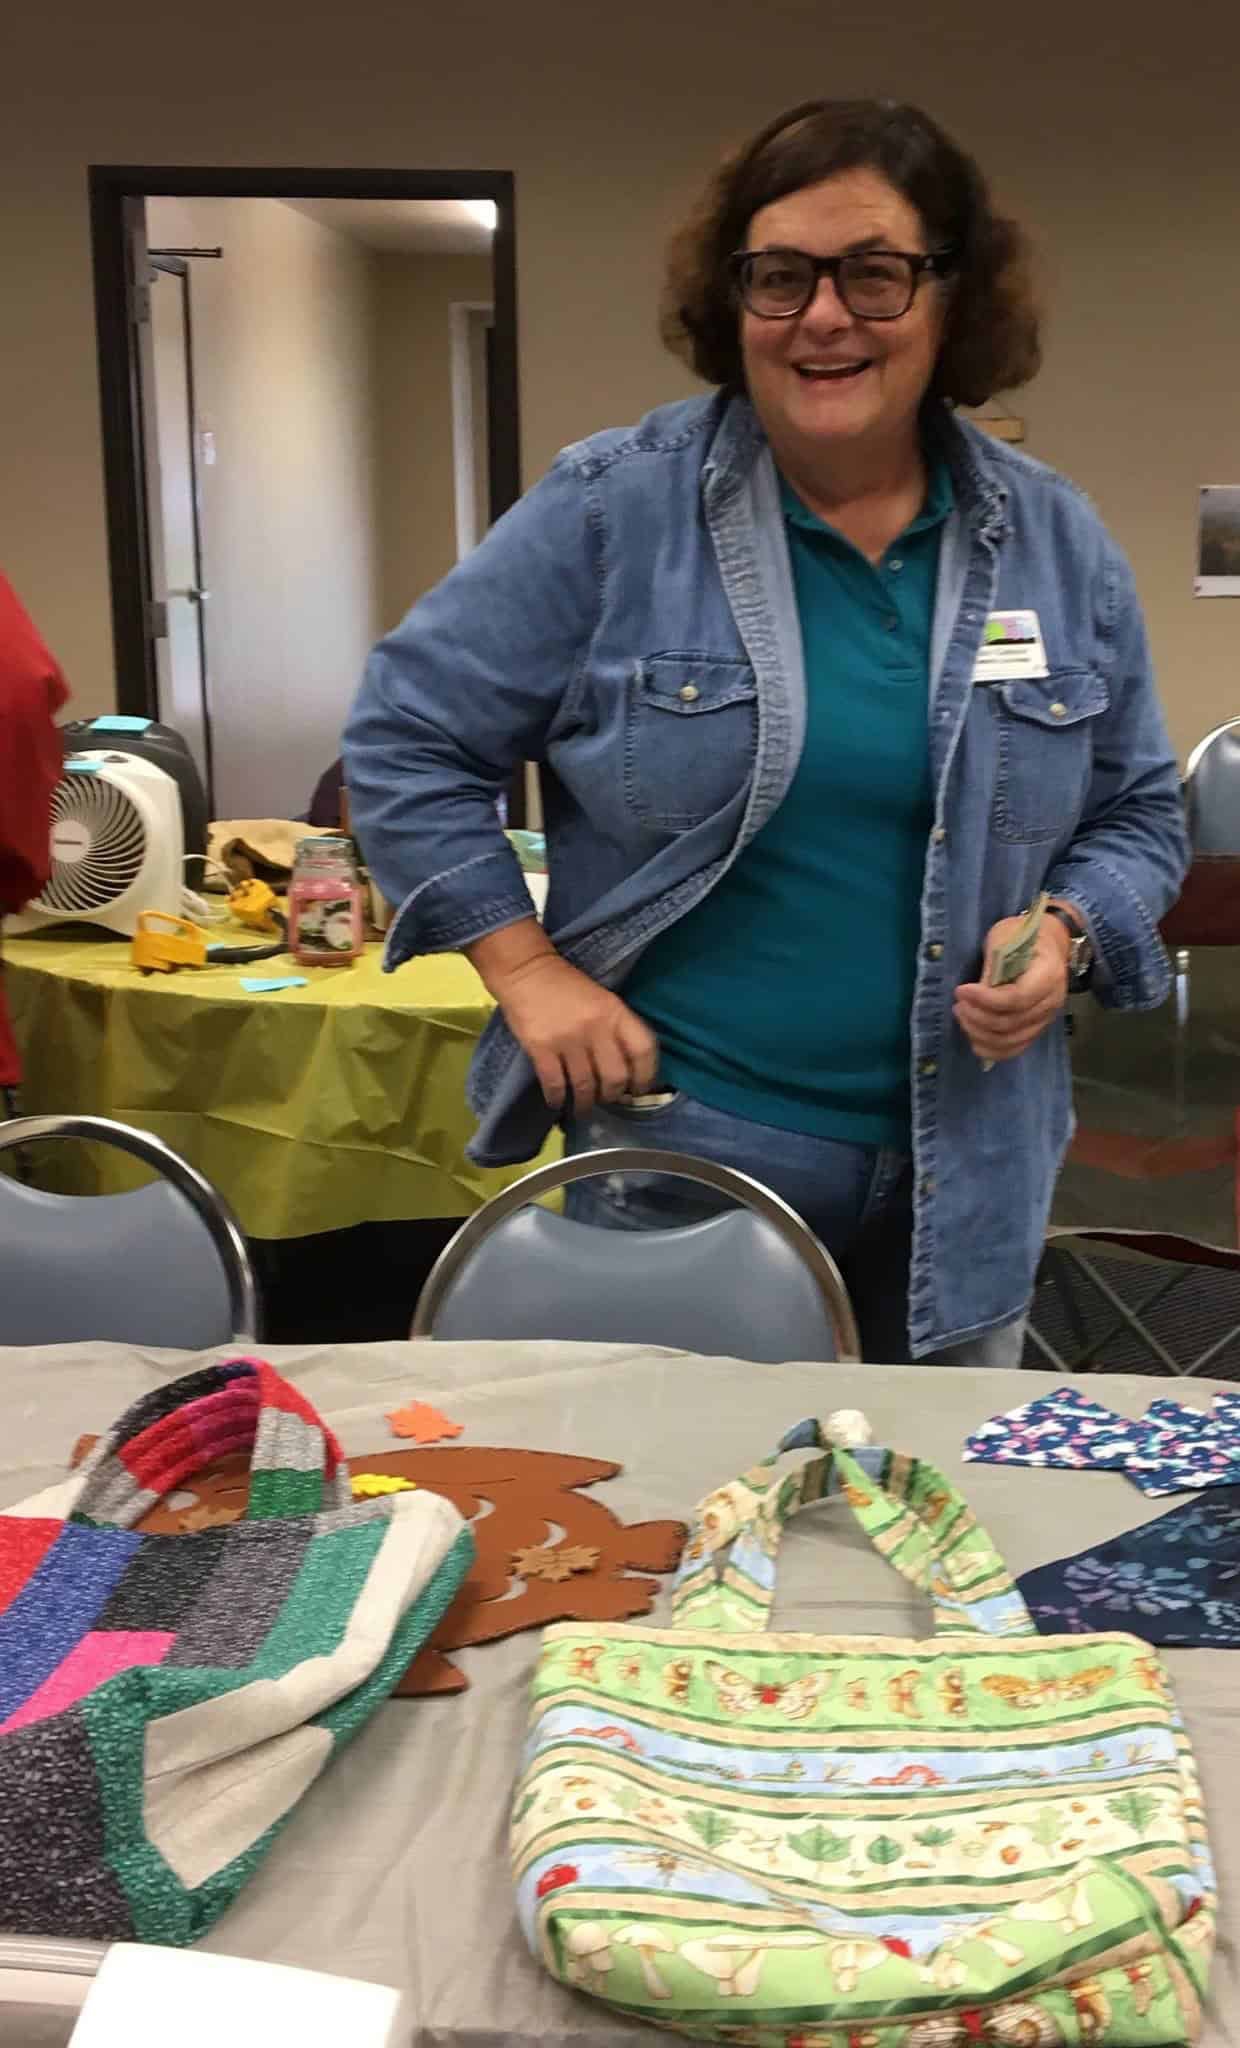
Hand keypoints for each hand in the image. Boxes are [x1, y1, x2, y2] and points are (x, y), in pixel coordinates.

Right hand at [487, 947, 658, 1113]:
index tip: (640, 1089)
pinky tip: (557, 1102)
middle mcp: (596, 1028)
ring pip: (585, 1085)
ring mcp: (568, 1039)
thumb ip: (616, 1028)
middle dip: (613, 1095)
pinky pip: (555, 1084)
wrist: (526, 971)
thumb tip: (625, 1069)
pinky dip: (557, 1099)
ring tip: (583, 1107)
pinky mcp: (541, 1048)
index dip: (646, 1076)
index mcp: (615, 1012)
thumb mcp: (603, 999)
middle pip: (615, 1076)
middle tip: (607, 1098)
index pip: (643, 1050)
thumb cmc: (567, 986)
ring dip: (586, 1103)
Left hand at [953, 915, 1070, 1064]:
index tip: (961, 990)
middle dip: (977, 1017)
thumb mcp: (1003, 939)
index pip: (1017, 998)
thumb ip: (992, 968)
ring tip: (962, 1016)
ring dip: (980, 1033)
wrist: (1045, 942)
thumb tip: (973, 997)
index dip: (985, 999)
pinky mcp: (1036, 1028)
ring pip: (1011, 1040)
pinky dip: (992, 1049)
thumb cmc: (1021, 934)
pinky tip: (973, 1039)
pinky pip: (1015, 1048)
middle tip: (958, 1004)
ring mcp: (1046, 1018)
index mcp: (1048, 974)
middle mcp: (1052, 1001)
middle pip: (1011, 1023)